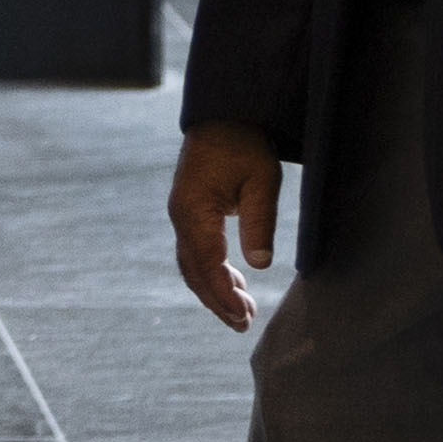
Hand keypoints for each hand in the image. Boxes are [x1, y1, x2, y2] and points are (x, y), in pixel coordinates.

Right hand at [169, 122, 285, 331]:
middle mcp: (181, 217)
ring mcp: (182, 216)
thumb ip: (259, 222)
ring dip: (214, 290)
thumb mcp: (261, 180)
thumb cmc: (244, 145)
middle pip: (194, 271)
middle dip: (217, 301)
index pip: (208, 264)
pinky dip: (212, 272)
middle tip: (243, 325)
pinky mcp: (189, 213)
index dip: (224, 294)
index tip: (244, 316)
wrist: (223, 116)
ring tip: (241, 313)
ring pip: (192, 265)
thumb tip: (261, 265)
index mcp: (194, 211)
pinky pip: (195, 252)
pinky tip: (232, 282)